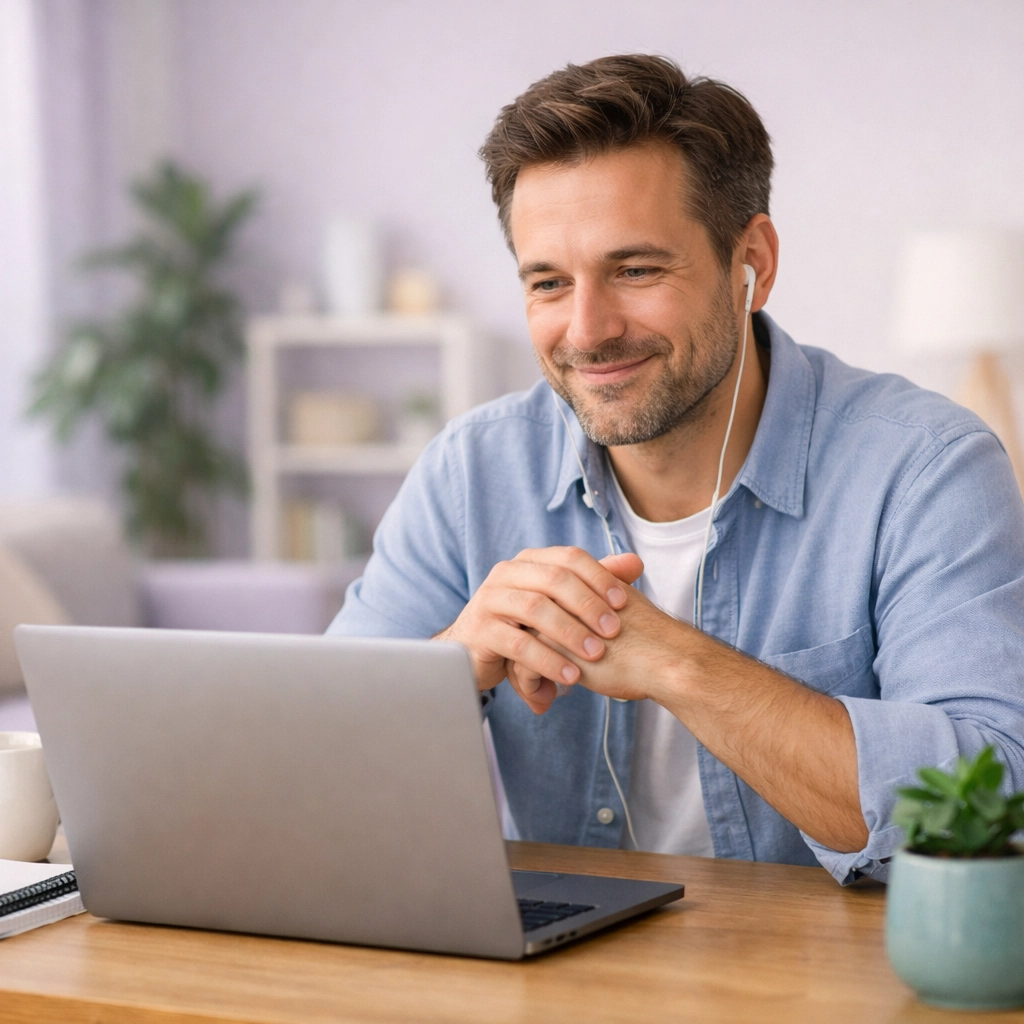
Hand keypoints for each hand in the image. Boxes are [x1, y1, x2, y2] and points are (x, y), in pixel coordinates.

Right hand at [434, 547, 642, 713]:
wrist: (474, 651)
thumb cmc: (523, 625)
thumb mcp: (558, 604)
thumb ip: (593, 584)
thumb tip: (635, 563)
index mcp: (528, 561)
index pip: (569, 557)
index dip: (599, 576)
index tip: (624, 601)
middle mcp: (506, 573)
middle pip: (554, 579)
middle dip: (588, 604)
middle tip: (614, 630)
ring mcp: (489, 600)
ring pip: (535, 609)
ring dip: (570, 632)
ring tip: (595, 655)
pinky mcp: (479, 631)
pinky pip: (518, 644)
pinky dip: (548, 659)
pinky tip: (570, 677)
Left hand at [536, 582, 692, 703]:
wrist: (666, 658)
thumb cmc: (650, 640)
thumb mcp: (619, 608)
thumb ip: (597, 603)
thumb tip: (581, 617)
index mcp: (576, 583)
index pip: (537, 607)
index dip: (536, 635)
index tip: (540, 660)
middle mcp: (560, 597)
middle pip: (523, 625)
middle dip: (523, 655)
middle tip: (533, 683)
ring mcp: (554, 621)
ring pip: (519, 646)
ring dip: (521, 675)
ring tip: (538, 696)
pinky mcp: (552, 648)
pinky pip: (523, 668)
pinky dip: (529, 687)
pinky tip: (543, 701)